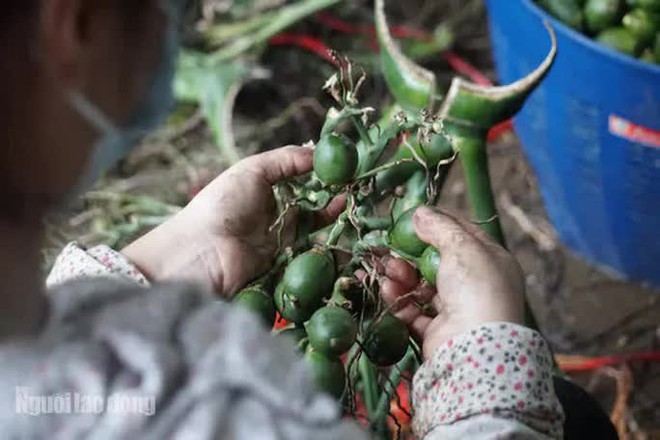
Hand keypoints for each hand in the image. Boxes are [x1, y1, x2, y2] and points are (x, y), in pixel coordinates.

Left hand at [122, 145, 342, 296]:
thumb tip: (319, 152)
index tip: (347, 167)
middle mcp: (276, 213)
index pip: (303, 179)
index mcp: (266, 188)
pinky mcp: (287, 263)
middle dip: (336, 196)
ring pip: (317, 228)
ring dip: (336, 218)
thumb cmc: (223, 204)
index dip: (325, 173)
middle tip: (358, 187)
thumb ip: (287, 159)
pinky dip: (330, 245)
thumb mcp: (253, 169)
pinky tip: (344, 232)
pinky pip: (312, 253)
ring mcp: (282, 239)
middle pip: (314, 204)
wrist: (202, 252)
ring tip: (354, 205)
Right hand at [380, 206, 524, 358]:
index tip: (413, 218)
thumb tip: (420, 212)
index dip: (438, 224)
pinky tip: (387, 289)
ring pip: (422, 285)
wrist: (474, 345)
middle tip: (391, 246)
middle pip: (436, 262)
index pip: (463, 235)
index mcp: (491, 262)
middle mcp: (475, 286)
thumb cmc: (477, 289)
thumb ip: (440, 227)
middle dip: (411, 253)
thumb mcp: (462, 246)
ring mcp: (457, 309)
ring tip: (389, 269)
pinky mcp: (437, 331)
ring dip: (402, 275)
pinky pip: (414, 310)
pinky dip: (399, 298)